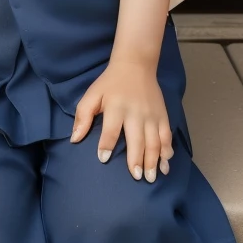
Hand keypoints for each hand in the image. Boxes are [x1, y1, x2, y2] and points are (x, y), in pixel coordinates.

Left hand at [70, 59, 172, 181]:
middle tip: (136, 177)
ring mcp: (152, 115)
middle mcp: (136, 112)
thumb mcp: (92, 95)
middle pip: (137, 139)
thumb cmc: (110, 83)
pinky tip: (165, 164)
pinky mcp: (163, 115)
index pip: (111, 129)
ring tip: (151, 177)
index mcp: (116, 107)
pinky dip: (167, 150)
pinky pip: (167, 135)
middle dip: (137, 159)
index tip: (103, 159)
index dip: (106, 144)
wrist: (136, 65)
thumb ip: (83, 116)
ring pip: (155, 141)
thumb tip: (74, 139)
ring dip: (153, 160)